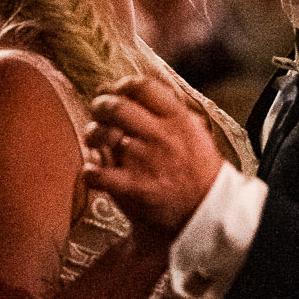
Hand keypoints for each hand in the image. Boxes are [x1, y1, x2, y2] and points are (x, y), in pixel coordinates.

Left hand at [84, 75, 224, 238]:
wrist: (208, 213)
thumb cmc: (200, 173)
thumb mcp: (197, 133)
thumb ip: (173, 112)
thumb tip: (144, 92)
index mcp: (178, 119)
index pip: (143, 87)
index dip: (122, 85)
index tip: (114, 91)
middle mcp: (161, 136)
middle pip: (117, 106)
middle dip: (100, 105)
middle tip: (97, 111)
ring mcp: (146, 161)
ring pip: (104, 134)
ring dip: (92, 134)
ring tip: (93, 139)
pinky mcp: (134, 188)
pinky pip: (99, 174)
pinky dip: (90, 172)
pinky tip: (92, 172)